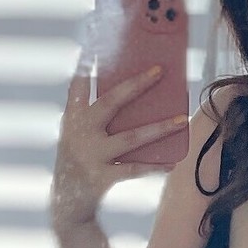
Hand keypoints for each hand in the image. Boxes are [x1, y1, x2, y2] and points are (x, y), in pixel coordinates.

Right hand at [49, 64, 187, 231]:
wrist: (67, 205)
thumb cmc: (80, 163)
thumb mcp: (79, 136)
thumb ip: (97, 118)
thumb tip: (137, 101)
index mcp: (72, 118)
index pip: (79, 84)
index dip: (88, 63)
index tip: (100, 42)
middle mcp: (79, 132)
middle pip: (111, 102)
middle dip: (136, 84)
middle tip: (159, 70)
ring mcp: (90, 155)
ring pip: (130, 137)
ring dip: (158, 128)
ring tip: (181, 120)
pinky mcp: (101, 176)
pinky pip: (134, 168)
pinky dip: (154, 166)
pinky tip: (172, 162)